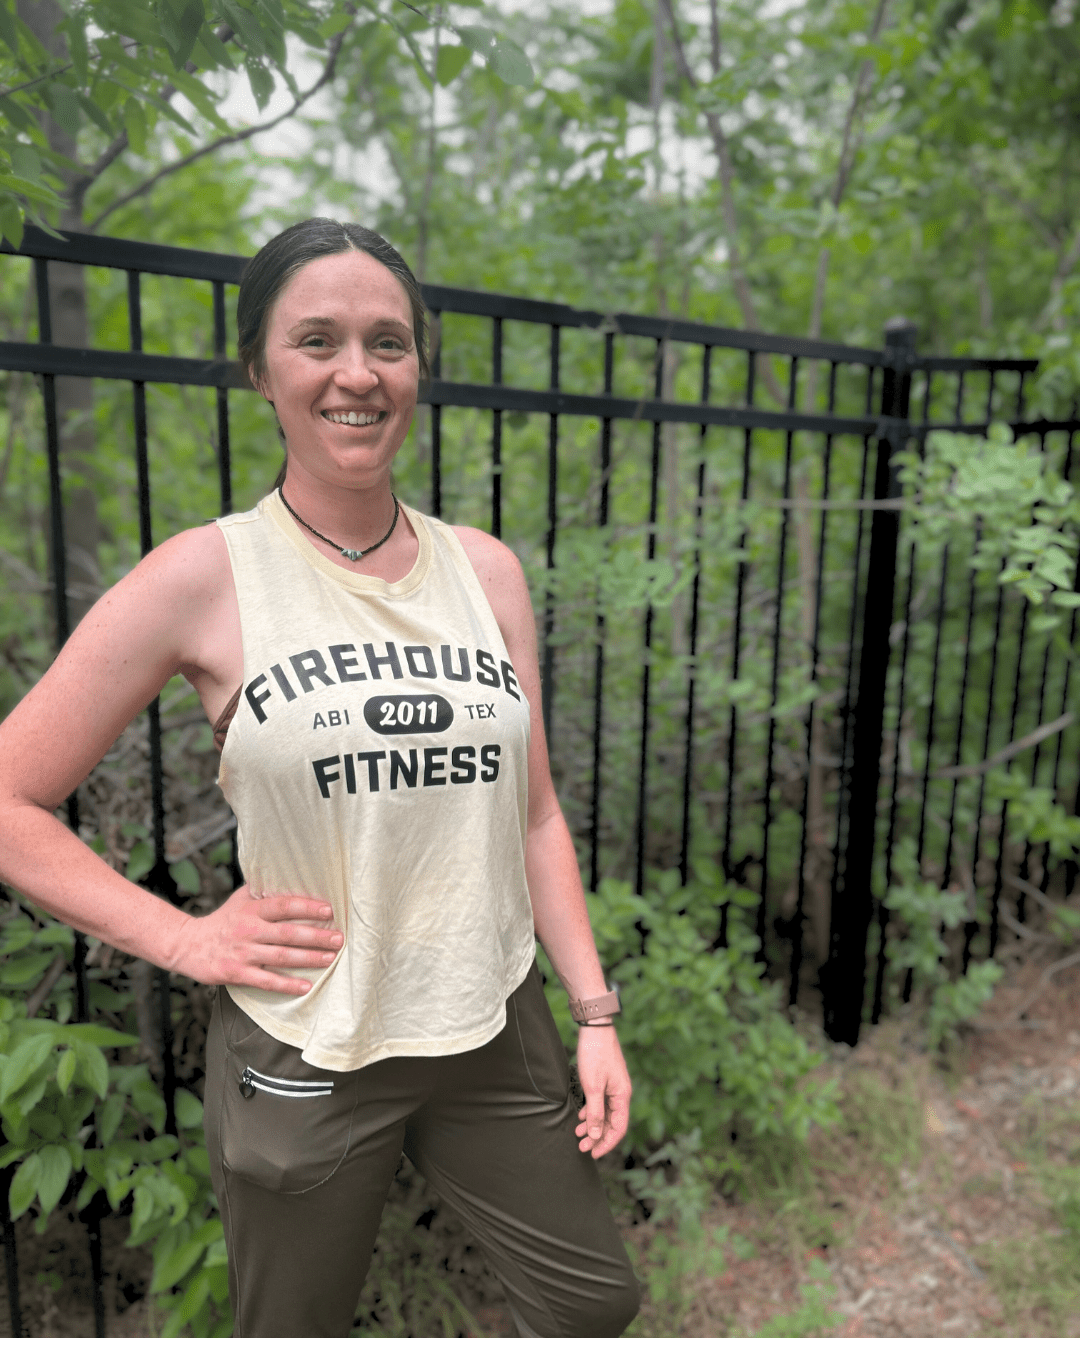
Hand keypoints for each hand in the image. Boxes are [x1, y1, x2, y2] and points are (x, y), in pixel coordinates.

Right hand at [169, 884, 343, 993]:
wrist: (187, 944)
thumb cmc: (222, 921)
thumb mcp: (240, 900)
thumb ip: (264, 892)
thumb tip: (292, 877)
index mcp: (251, 910)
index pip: (284, 905)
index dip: (307, 907)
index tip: (329, 910)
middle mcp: (249, 930)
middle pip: (288, 933)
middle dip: (316, 936)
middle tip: (339, 939)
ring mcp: (243, 953)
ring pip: (281, 957)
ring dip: (308, 959)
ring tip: (330, 959)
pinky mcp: (236, 973)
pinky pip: (266, 981)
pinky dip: (287, 985)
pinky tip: (306, 986)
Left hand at [574, 1024, 631, 1158]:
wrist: (595, 1027)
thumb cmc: (595, 1054)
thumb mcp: (592, 1086)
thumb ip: (595, 1112)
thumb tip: (596, 1135)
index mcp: (622, 1096)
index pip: (618, 1128)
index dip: (606, 1143)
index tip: (593, 1153)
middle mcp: (621, 1093)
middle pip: (612, 1122)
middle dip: (597, 1137)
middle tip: (581, 1147)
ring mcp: (613, 1086)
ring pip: (605, 1113)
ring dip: (593, 1125)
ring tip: (578, 1134)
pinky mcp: (605, 1080)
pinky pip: (600, 1102)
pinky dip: (591, 1111)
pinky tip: (581, 1116)